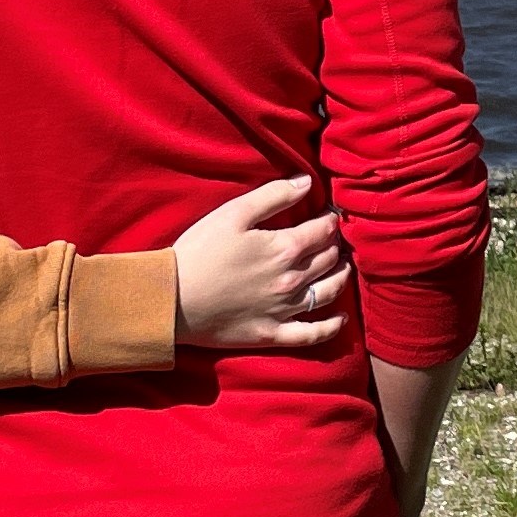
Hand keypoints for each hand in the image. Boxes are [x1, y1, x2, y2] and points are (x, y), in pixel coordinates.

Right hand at [172, 177, 350, 351]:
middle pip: (328, 260)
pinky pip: (311, 334)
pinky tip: (341, 319)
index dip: (330, 220)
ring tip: (344, 268)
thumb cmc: (199, 252)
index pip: (323, 231)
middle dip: (335, 246)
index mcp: (284, 248)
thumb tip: (307, 182)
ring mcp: (284, 310)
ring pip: (327, 292)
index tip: (331, 215)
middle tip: (334, 239)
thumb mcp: (233, 213)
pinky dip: (331, 328)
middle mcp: (292, 280)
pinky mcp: (272, 334)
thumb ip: (274, 195)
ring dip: (340, 278)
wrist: (171, 299)